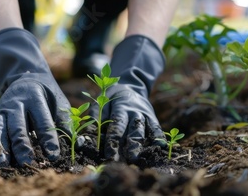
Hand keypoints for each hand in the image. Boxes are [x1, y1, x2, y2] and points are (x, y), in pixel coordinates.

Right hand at [0, 28, 70, 167]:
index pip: (43, 121)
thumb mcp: (59, 102)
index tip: (54, 156)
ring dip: (1, 148)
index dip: (48, 139)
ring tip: (3, 165)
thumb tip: (79, 143)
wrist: (25, 76)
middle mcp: (16, 104)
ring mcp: (2, 110)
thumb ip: (67, 122)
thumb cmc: (47, 94)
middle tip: (28, 163)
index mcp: (35, 98)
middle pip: (18, 127)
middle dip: (22, 146)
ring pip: (0, 130)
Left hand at [93, 35, 165, 162]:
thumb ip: (95, 114)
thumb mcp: (101, 100)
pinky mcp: (152, 117)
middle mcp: (133, 111)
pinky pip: (156, 127)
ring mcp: (144, 114)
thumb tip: (87, 132)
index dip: (113, 141)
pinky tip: (160, 146)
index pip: (116, 126)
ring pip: (143, 130)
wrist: (130, 85)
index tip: (109, 155)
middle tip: (125, 161)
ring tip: (137, 159)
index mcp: (120, 107)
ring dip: (140, 145)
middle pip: (131, 130)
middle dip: (128, 147)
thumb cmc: (111, 97)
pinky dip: (158, 136)